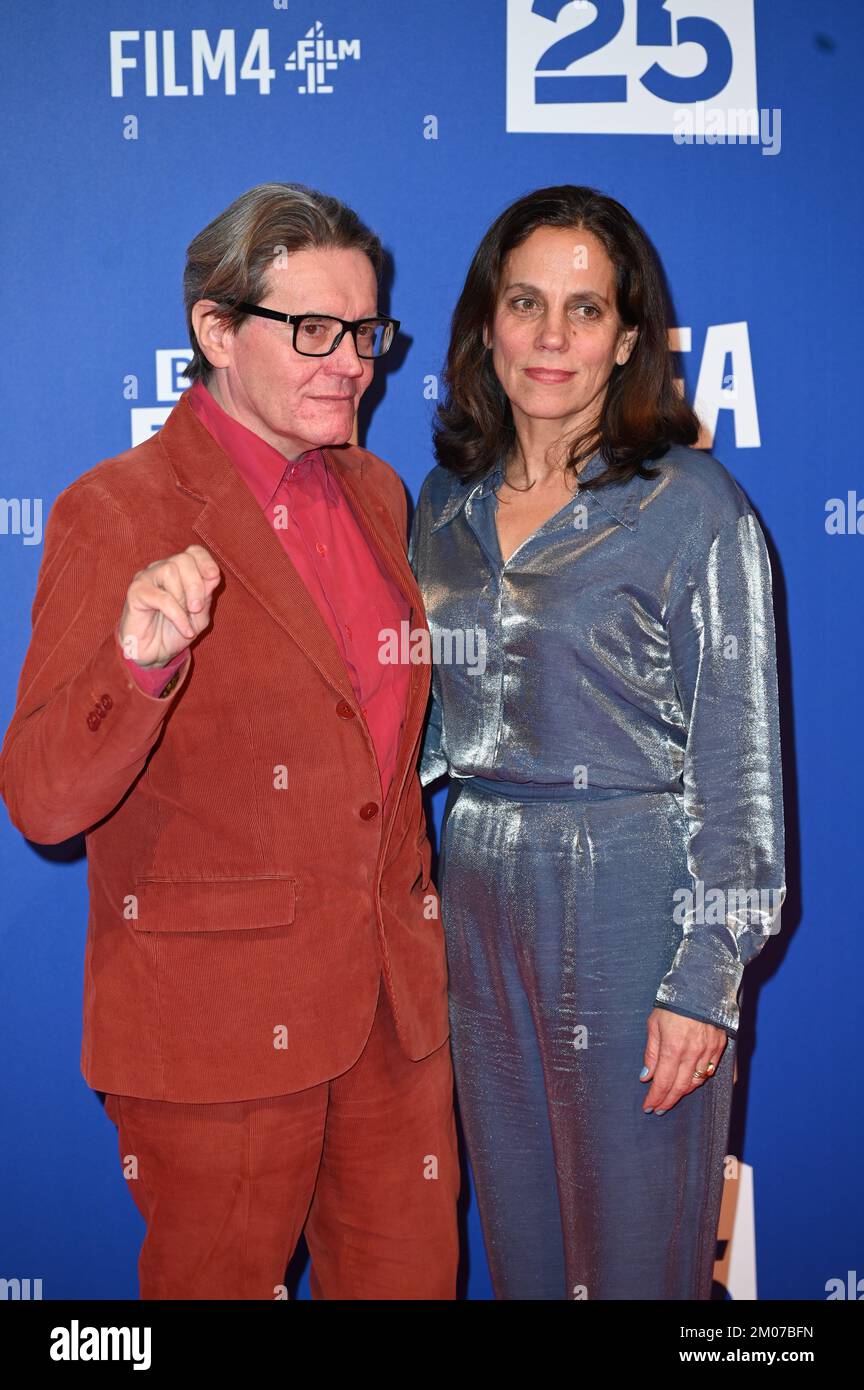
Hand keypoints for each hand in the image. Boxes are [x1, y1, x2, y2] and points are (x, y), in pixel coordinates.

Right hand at [118, 545, 220, 668]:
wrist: (155, 654)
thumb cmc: (175, 632)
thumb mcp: (199, 616)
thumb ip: (205, 596)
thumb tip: (214, 576)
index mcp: (179, 571)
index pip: (194, 552)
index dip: (205, 561)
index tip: (214, 577)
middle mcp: (161, 569)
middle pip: (183, 559)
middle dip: (196, 584)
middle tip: (197, 608)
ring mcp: (146, 578)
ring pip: (170, 570)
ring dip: (183, 597)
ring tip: (186, 617)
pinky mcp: (135, 592)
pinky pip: (161, 596)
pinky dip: (177, 614)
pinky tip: (184, 629)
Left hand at [639, 1008, 726, 1114]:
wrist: (700, 985)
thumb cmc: (673, 1004)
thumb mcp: (654, 1024)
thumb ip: (651, 1052)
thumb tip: (646, 1075)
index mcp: (673, 1048)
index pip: (663, 1082)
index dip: (655, 1097)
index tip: (649, 1107)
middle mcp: (692, 1053)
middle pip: (680, 1087)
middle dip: (668, 1100)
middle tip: (660, 1108)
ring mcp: (709, 1051)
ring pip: (697, 1082)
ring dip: (684, 1091)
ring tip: (673, 1095)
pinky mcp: (720, 1046)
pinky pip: (712, 1071)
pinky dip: (702, 1080)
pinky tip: (695, 1084)